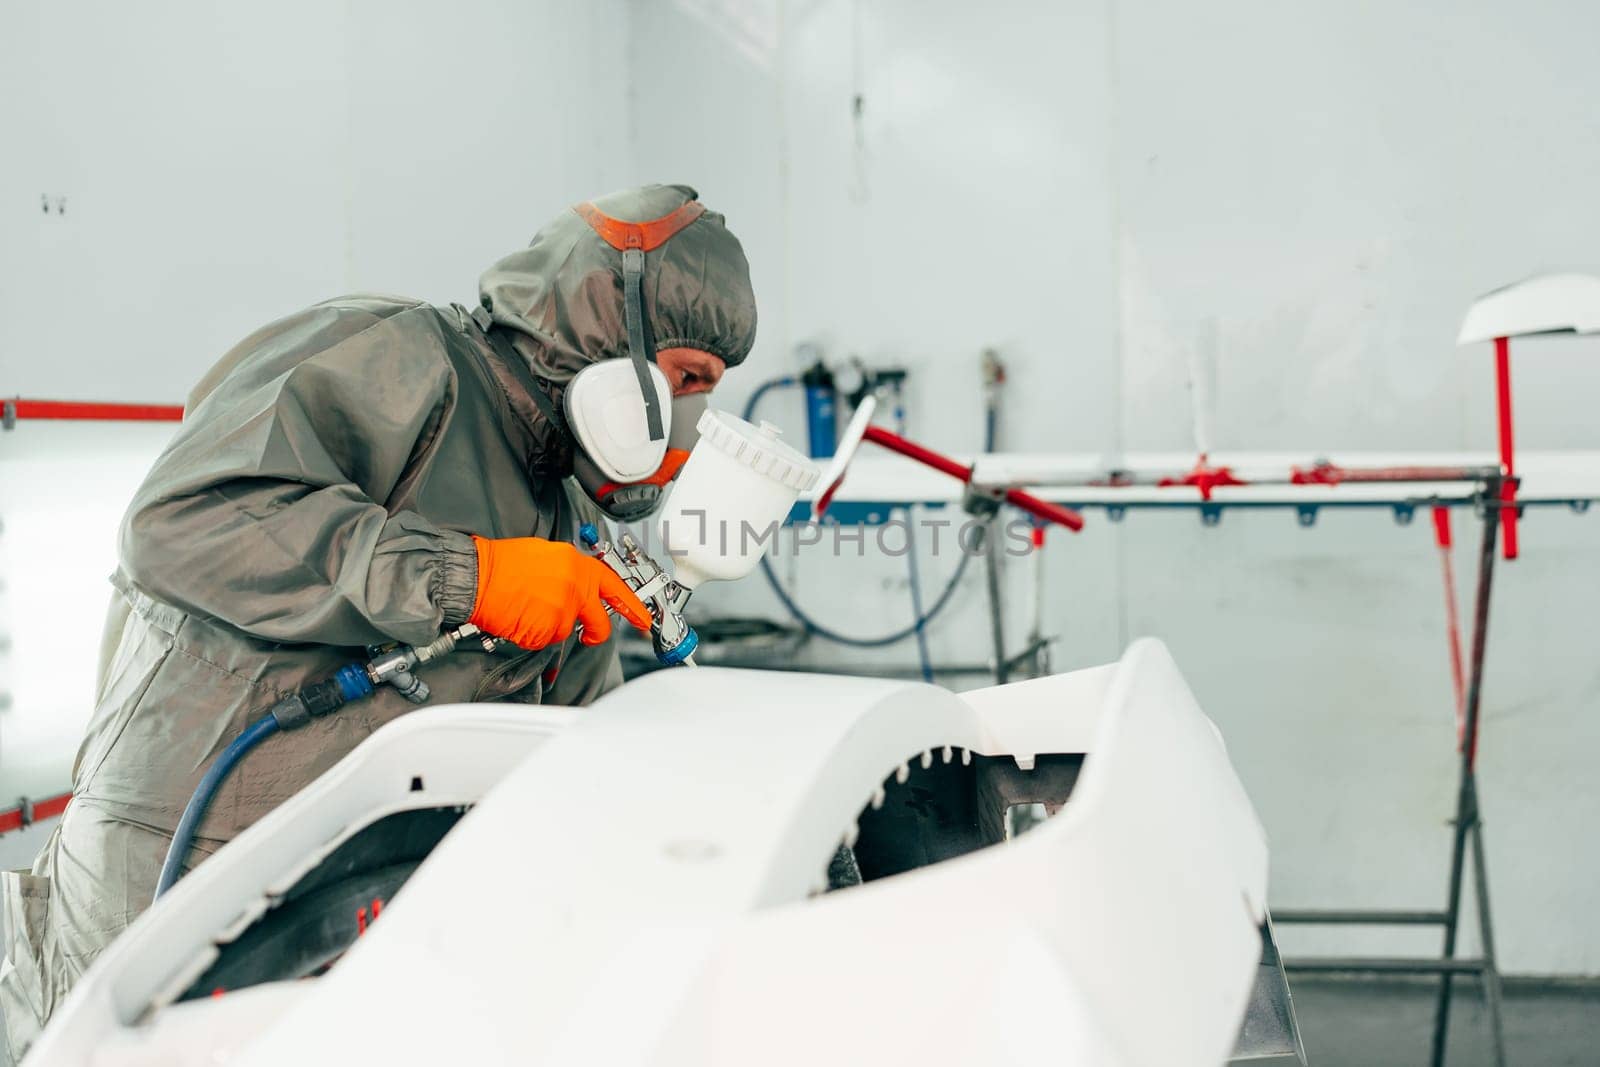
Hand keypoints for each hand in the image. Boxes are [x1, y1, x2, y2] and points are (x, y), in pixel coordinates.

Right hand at [467, 536, 651, 649]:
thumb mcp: (546, 554)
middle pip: (599, 622)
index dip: (633, 606)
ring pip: (567, 631)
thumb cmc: (502, 563)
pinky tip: (522, 617)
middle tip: (590, 635)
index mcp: (577, 566)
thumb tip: (578, 584)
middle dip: (596, 632)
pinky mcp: (545, 631)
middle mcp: (575, 589)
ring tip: (530, 609)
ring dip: (552, 627)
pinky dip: (535, 635)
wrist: (477, 576)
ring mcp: (561, 612)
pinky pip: (546, 640)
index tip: (644, 618)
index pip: (616, 588)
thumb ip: (570, 571)